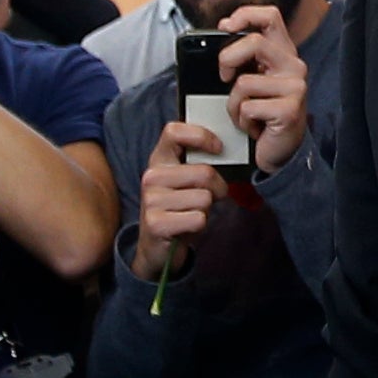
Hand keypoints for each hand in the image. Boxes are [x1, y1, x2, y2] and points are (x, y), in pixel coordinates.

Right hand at [131, 120, 230, 278]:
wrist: (156, 246)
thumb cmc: (178, 208)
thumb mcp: (185, 180)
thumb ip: (198, 162)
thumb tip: (225, 147)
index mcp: (159, 159)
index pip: (174, 131)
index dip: (201, 136)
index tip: (218, 148)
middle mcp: (152, 176)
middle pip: (204, 173)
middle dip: (217, 188)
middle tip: (209, 198)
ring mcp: (152, 200)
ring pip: (204, 198)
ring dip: (206, 209)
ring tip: (191, 213)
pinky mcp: (156, 223)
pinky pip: (198, 219)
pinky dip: (200, 225)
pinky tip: (186, 227)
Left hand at [215, 4, 309, 172]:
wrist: (281, 153)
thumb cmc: (262, 115)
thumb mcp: (252, 80)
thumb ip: (243, 56)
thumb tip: (222, 30)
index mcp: (283, 53)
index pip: (270, 16)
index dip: (245, 15)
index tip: (225, 27)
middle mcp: (293, 66)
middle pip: (254, 42)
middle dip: (227, 59)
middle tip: (224, 78)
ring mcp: (295, 88)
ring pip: (245, 82)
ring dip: (234, 104)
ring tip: (245, 115)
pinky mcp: (290, 111)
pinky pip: (248, 108)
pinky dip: (242, 121)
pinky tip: (254, 128)